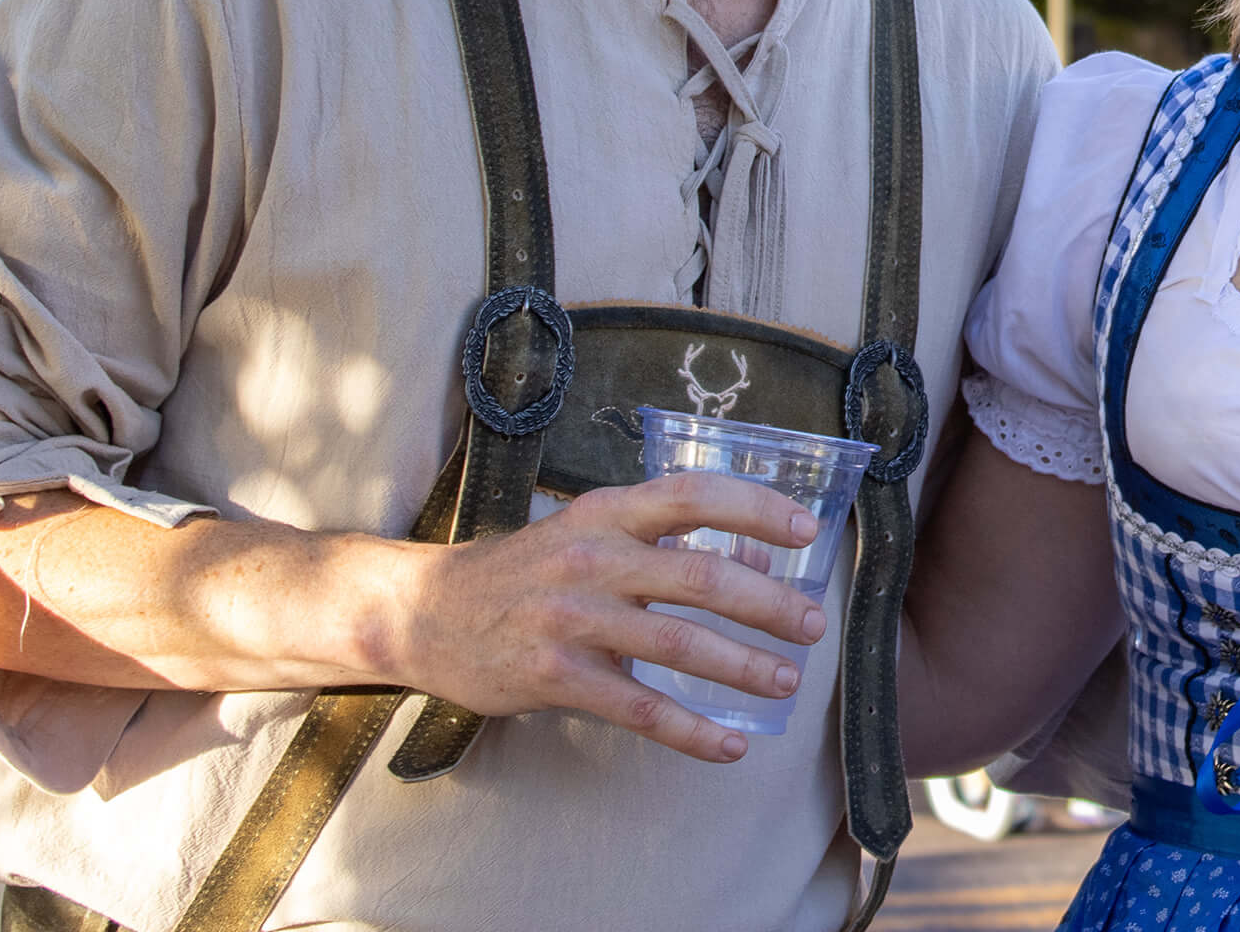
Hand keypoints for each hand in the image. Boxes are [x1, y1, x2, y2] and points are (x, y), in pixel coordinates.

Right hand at [386, 474, 827, 762]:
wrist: (426, 612)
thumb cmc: (528, 571)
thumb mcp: (593, 535)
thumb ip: (669, 544)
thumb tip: (758, 563)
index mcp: (607, 511)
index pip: (696, 494)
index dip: (757, 509)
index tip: (808, 531)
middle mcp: (591, 557)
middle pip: (701, 576)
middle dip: (768, 604)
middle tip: (813, 625)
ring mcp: (571, 618)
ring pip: (679, 643)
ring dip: (743, 666)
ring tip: (785, 681)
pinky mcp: (553, 675)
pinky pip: (638, 708)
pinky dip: (691, 729)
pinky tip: (728, 745)